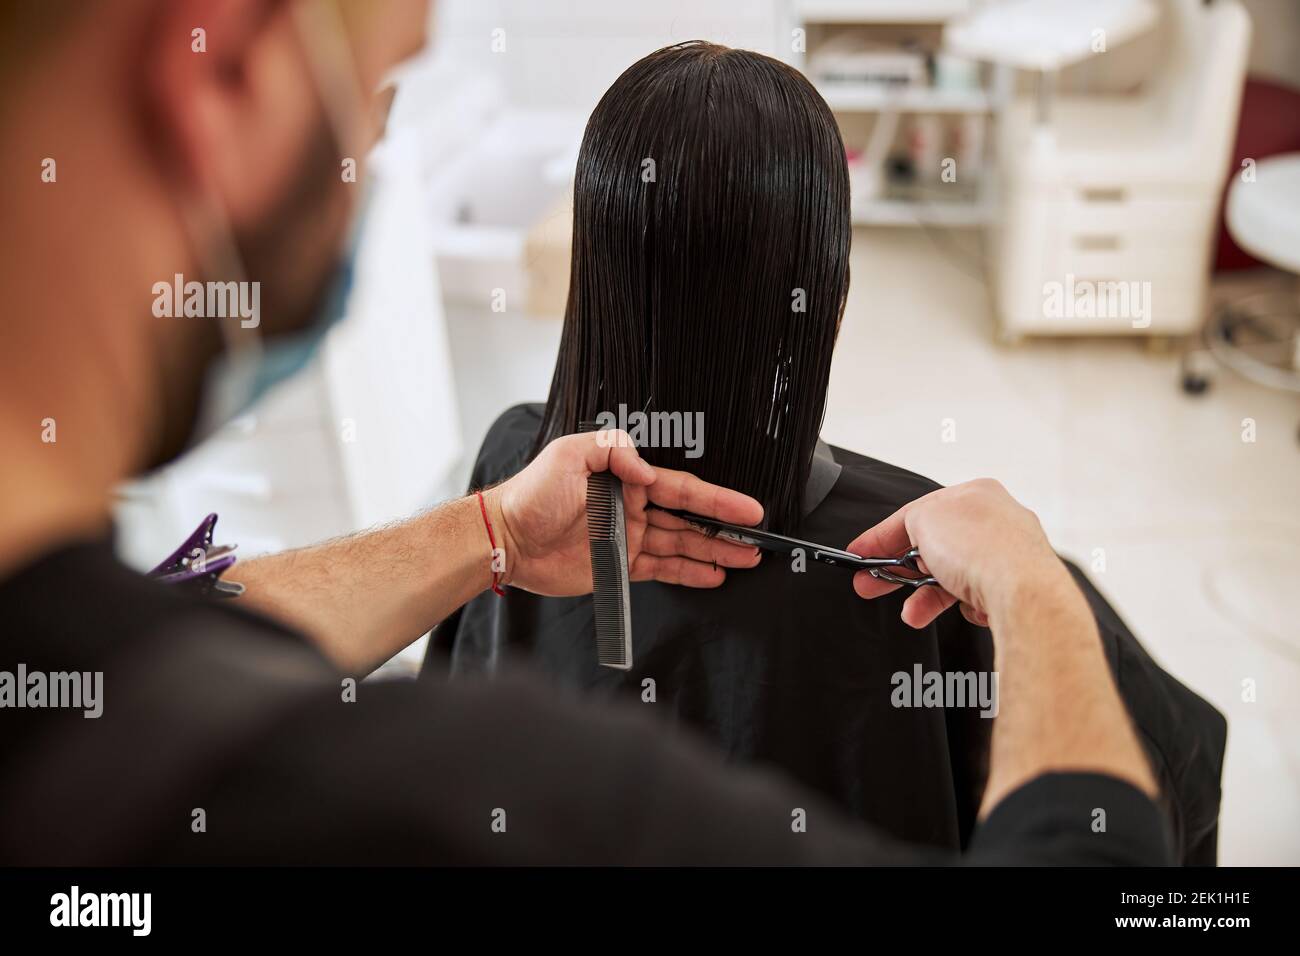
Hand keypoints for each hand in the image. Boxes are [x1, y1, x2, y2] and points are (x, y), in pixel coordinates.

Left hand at [485, 430, 763, 596]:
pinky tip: (712, 576)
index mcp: (626, 478)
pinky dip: (688, 573)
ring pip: (682, 545)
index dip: (718, 499)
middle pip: (689, 519)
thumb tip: (648, 471)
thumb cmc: (531, 493)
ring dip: (714, 552)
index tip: (748, 509)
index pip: (682, 489)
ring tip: (745, 561)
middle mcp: (633, 508)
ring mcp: (628, 539)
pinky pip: (661, 570)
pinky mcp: (618, 567)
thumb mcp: (569, 455)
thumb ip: (613, 450)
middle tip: (756, 540)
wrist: (505, 538)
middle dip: (725, 529)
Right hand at [847, 479, 1067, 628]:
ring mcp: (1011, 554)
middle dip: (902, 571)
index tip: (862, 554)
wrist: (1023, 591)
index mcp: (978, 493)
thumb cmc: (981, 547)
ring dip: (927, 596)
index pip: (920, 513)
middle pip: (936, 547)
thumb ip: (909, 521)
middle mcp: (998, 521)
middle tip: (872, 586)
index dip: (884, 535)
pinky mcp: (1018, 587)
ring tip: (913, 614)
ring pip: (956, 575)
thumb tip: (908, 536)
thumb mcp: (923, 517)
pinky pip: (978, 596)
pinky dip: (963, 605)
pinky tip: (964, 609)